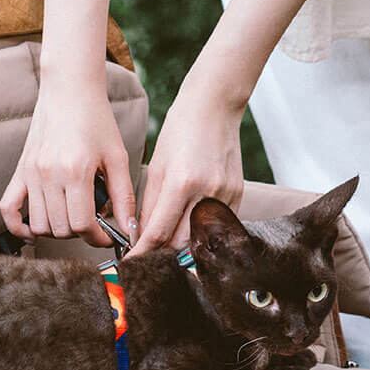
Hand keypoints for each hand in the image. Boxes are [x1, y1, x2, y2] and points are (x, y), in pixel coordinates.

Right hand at [0, 83, 136, 247]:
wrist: (69, 90)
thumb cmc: (96, 120)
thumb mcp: (118, 157)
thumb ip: (124, 197)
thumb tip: (130, 230)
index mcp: (75, 171)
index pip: (82, 225)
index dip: (98, 238)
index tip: (107, 237)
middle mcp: (49, 174)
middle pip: (60, 229)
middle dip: (81, 233)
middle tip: (93, 223)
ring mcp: (31, 173)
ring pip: (39, 225)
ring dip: (57, 230)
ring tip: (72, 218)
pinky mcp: (20, 170)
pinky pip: (8, 208)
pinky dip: (18, 227)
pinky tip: (33, 231)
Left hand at [132, 83, 243, 253]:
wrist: (214, 107)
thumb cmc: (180, 131)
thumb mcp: (157, 166)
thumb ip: (150, 205)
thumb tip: (142, 235)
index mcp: (182, 183)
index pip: (159, 233)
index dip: (142, 252)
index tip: (131, 262)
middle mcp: (207, 192)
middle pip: (182, 243)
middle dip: (161, 253)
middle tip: (146, 256)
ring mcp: (226, 195)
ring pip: (201, 239)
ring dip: (181, 246)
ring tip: (164, 245)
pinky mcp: (238, 194)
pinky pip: (217, 225)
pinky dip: (201, 231)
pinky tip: (188, 228)